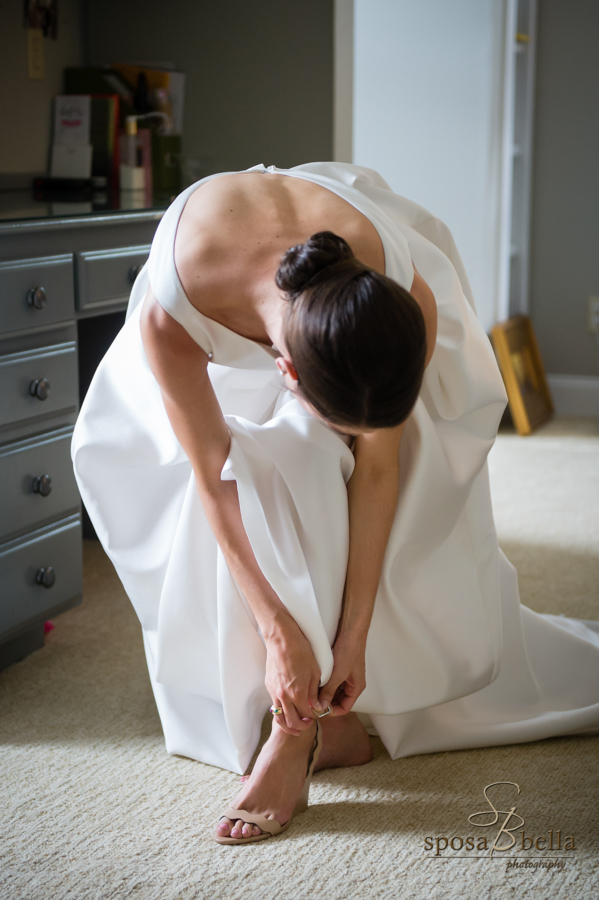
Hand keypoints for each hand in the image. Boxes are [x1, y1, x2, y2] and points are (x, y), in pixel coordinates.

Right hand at [264, 620, 321, 735]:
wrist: (281, 638)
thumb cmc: (300, 651)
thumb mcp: (315, 672)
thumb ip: (314, 693)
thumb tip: (316, 706)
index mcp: (297, 693)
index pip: (306, 715)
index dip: (314, 717)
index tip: (317, 713)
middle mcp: (283, 696)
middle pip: (291, 722)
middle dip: (301, 726)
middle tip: (308, 723)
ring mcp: (274, 692)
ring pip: (279, 718)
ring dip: (288, 724)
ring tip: (296, 725)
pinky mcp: (269, 686)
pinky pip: (274, 706)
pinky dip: (281, 712)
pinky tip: (289, 707)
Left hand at [317, 632, 366, 715]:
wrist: (351, 632)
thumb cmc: (349, 651)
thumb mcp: (338, 674)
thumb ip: (329, 691)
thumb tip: (321, 706)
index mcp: (356, 688)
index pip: (344, 708)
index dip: (332, 711)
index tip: (319, 710)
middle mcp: (352, 684)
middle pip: (338, 700)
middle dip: (327, 702)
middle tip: (313, 701)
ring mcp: (346, 676)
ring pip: (334, 691)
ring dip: (324, 692)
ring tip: (312, 692)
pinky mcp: (340, 669)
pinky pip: (332, 681)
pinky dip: (324, 683)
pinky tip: (315, 681)